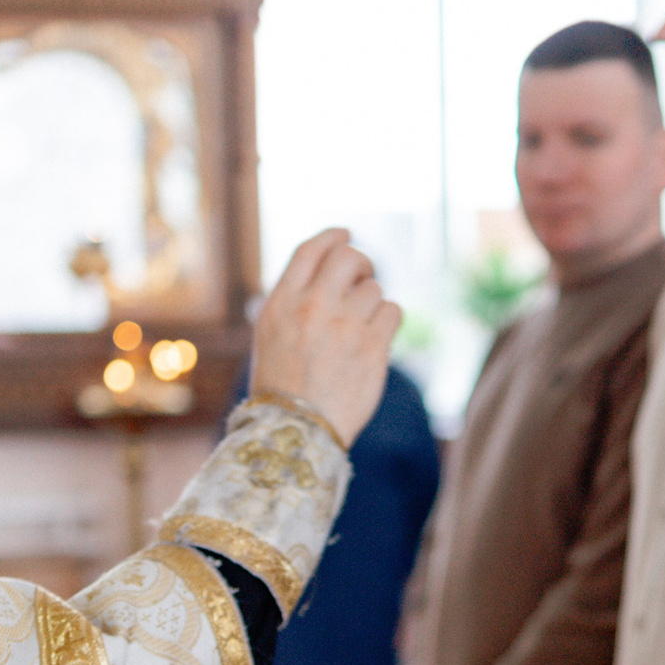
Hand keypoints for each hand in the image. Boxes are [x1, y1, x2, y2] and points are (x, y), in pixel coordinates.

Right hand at [250, 229, 401, 445]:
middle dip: (361, 263)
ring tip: (359, 329)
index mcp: (282, 301)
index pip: (311, 249)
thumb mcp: (271, 334)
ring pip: (374, 288)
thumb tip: (327, 274)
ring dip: (372, 303)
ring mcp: (344, 325)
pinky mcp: (372, 346)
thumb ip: (295, 300)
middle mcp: (312, 306)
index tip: (346, 234)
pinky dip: (388, 320)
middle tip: (363, 278)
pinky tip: (376, 338)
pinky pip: (392, 311)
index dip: (333, 236)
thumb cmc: (281, 385)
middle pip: (349, 257)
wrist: (295, 430)